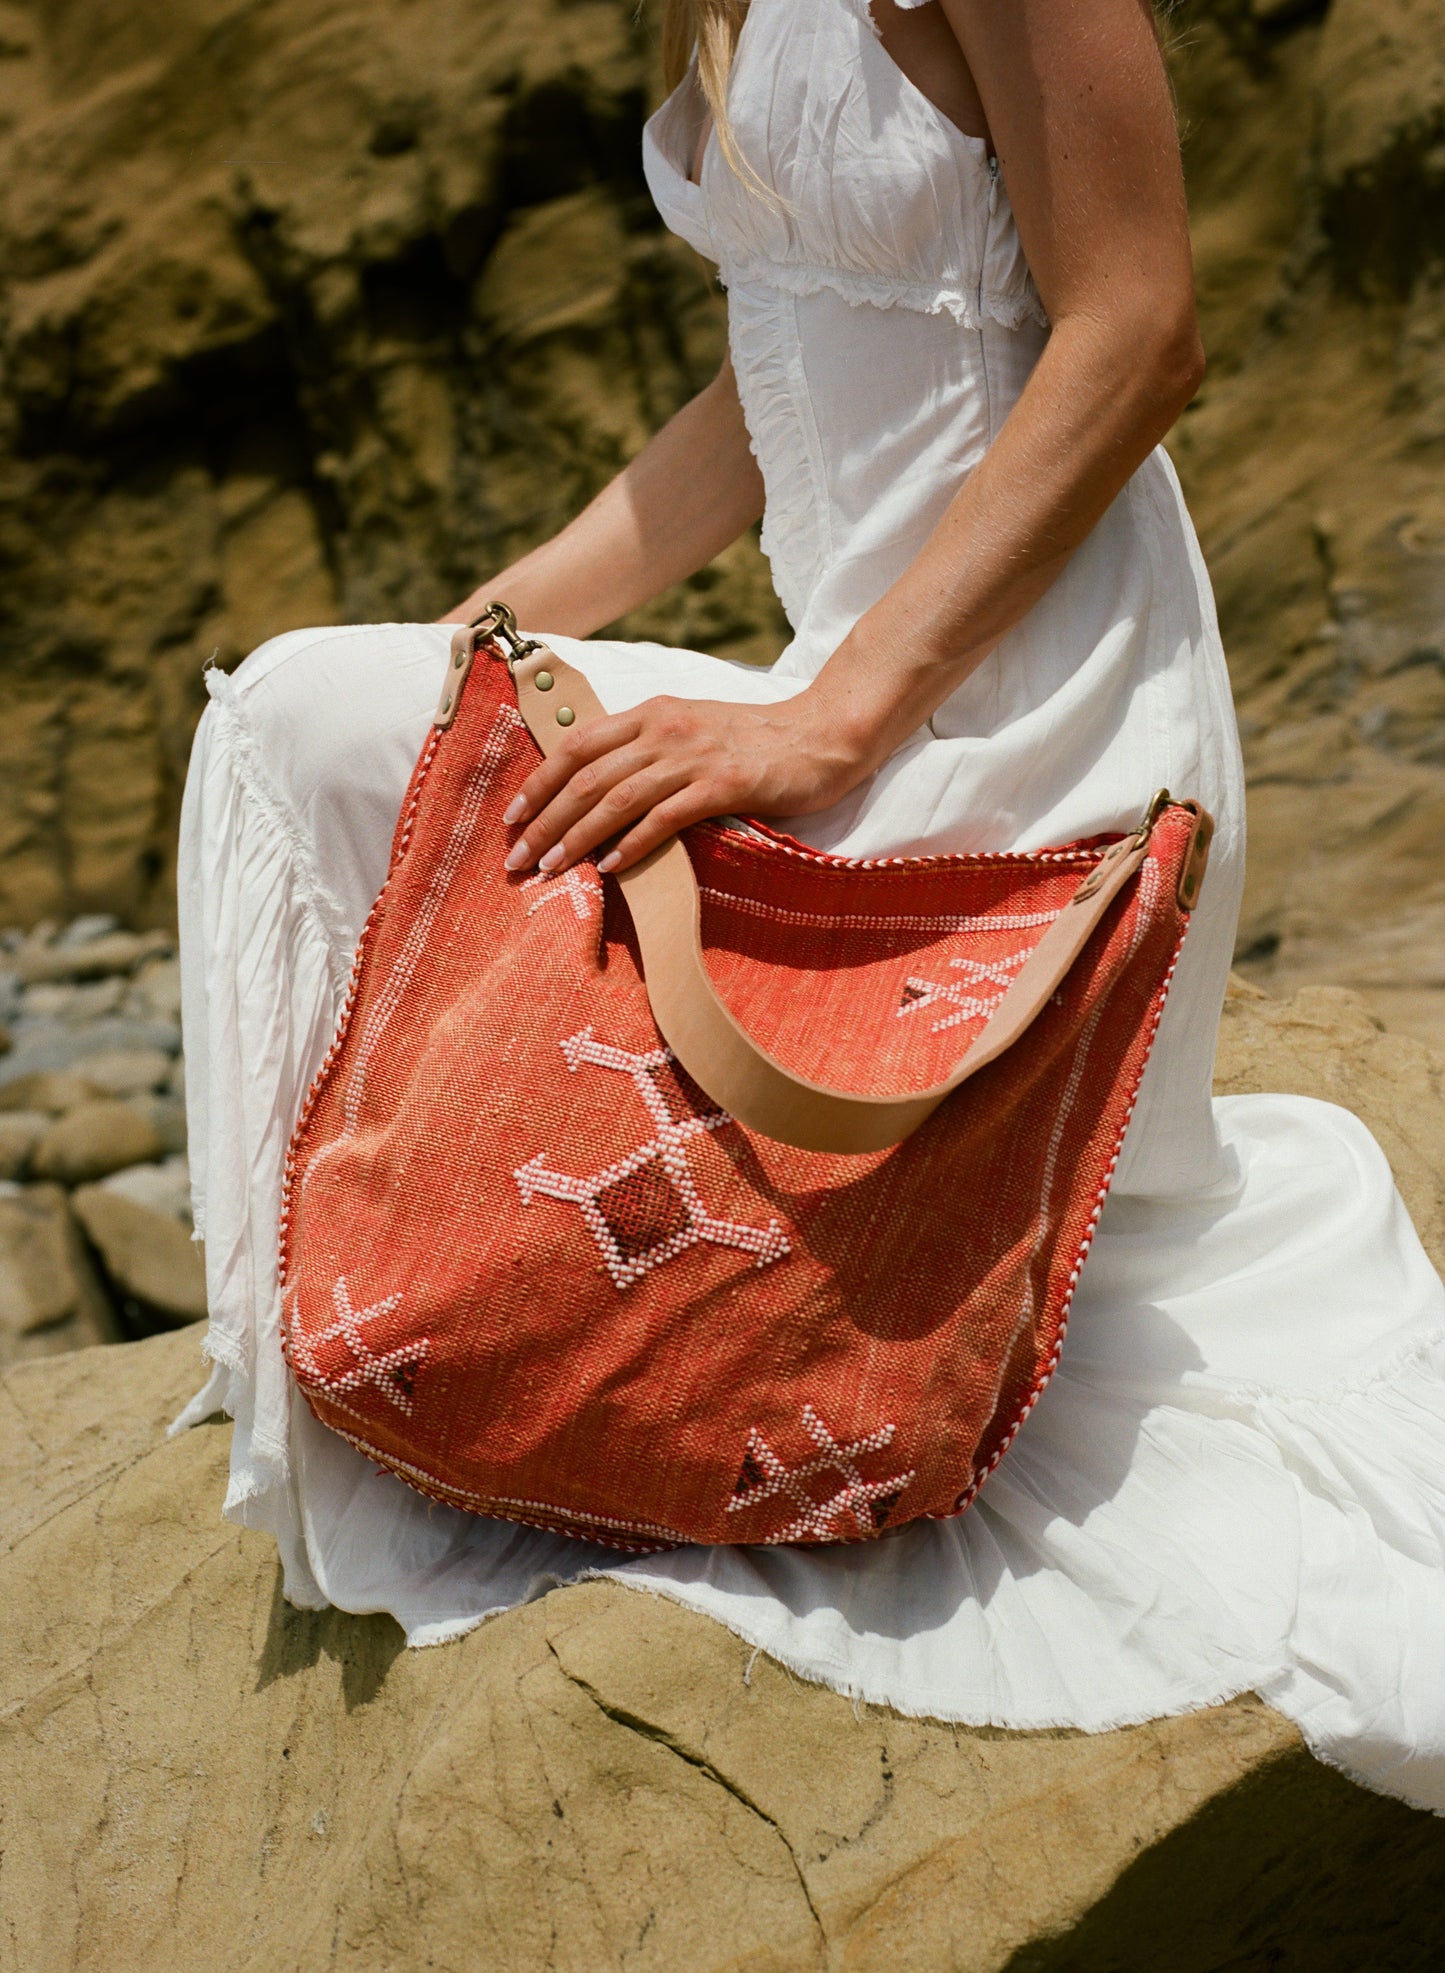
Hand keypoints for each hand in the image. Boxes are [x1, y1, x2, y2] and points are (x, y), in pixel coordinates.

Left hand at [500, 690, 876, 875]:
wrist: (824, 734)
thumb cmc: (756, 739)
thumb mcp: (691, 729)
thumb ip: (647, 749)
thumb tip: (599, 788)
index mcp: (651, 712)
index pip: (578, 745)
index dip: (539, 781)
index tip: (512, 816)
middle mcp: (665, 729)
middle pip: (587, 776)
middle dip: (544, 818)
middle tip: (515, 857)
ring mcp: (694, 756)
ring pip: (618, 798)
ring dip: (577, 836)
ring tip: (550, 866)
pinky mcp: (726, 784)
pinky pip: (666, 817)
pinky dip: (634, 844)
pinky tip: (611, 868)